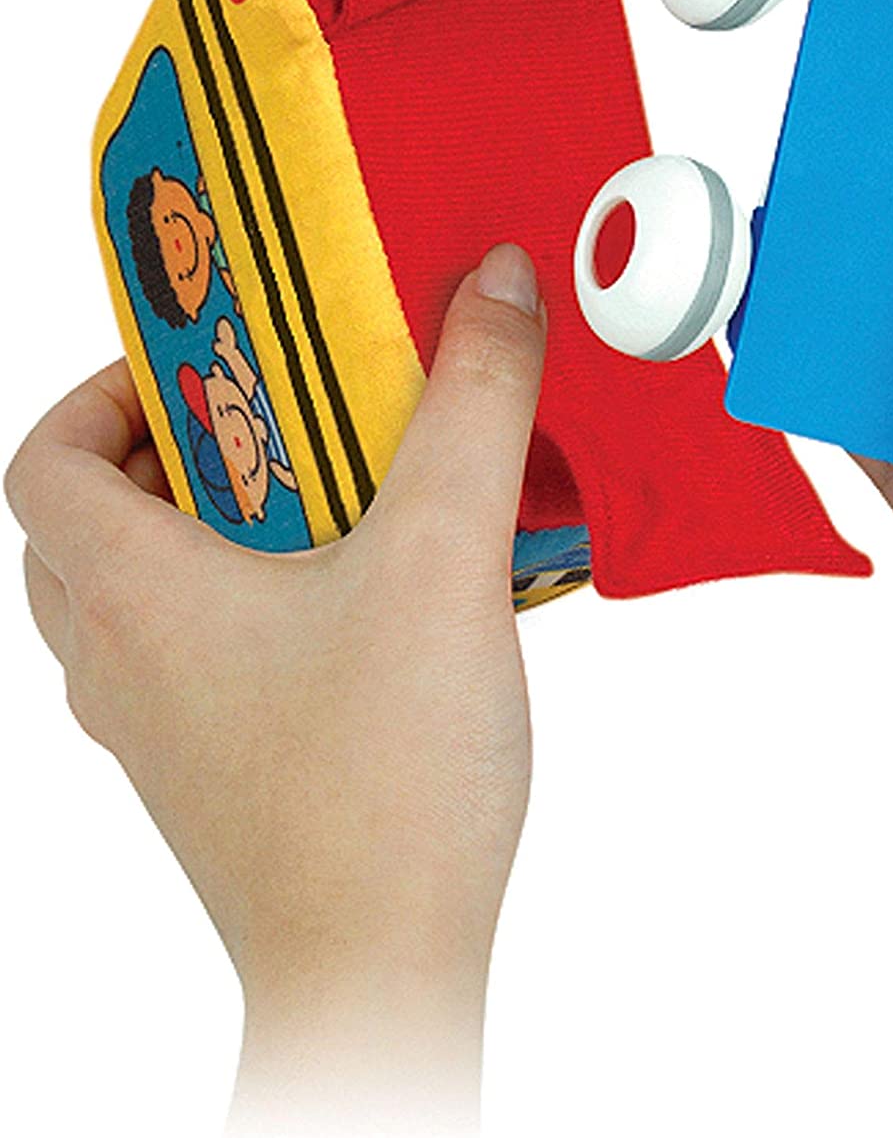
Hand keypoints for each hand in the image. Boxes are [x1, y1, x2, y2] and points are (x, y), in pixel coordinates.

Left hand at [7, 244, 545, 1135]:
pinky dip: (252, 612)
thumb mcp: (443, 555)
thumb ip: (474, 407)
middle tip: (278, 424)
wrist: (383, 963)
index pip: (43, 462)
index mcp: (136, 591)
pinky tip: (367, 611)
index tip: (206, 369)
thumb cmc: (384, 779)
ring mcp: (164, 731)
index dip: (103, 393)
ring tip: (333, 507)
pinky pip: (203, 663)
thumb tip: (491, 285)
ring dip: (213, 536)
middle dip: (174, 456)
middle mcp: (123, 663)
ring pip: (143, 600)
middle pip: (88, 528)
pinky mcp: (220, 776)